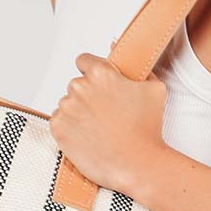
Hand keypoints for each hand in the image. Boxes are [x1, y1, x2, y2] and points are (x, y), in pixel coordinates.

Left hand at [48, 48, 167, 195]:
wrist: (137, 165)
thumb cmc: (147, 128)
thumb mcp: (153, 88)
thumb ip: (134, 66)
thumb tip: (114, 45)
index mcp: (101, 73)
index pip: (84, 61)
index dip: (92, 73)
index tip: (99, 86)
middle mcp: (79, 87)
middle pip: (77, 85)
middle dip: (88, 97)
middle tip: (106, 115)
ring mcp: (66, 108)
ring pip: (68, 104)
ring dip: (78, 113)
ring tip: (99, 129)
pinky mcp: (57, 128)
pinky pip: (58, 122)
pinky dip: (69, 129)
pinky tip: (88, 138)